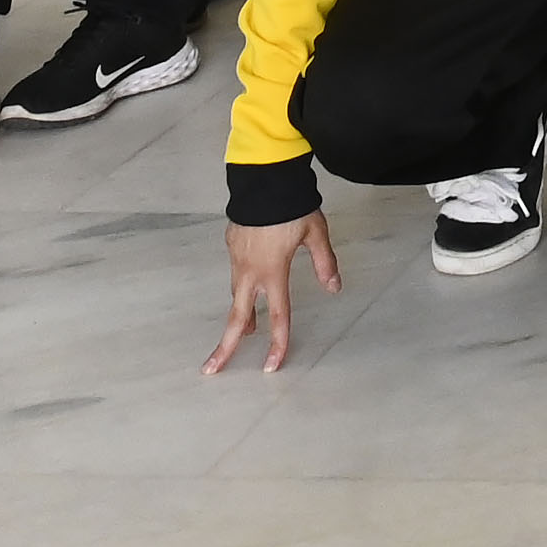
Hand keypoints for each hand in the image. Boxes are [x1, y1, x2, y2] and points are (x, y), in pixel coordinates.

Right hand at [209, 208, 341, 373]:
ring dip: (239, 315)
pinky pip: (235, 272)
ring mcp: (237, 258)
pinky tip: (248, 284)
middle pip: (237, 317)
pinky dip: (241, 286)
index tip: (272, 366)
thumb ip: (323, 262)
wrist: (263, 177)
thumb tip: (334, 288)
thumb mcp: (315, 232)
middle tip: (212, 369)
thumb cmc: (291, 204)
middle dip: (225, 346)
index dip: (277, 343)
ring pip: (236, 295)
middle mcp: (250, 271)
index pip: (278, 316)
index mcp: (273, 272)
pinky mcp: (231, 244)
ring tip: (244, 332)